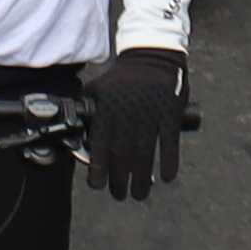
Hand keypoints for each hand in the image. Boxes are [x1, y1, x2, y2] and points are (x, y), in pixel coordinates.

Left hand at [88, 46, 194, 201]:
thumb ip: (89, 114)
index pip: (100, 144)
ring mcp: (150, 113)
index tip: (97, 185)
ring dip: (142, 179)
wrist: (151, 55)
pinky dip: (169, 163)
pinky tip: (166, 178)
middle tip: (119, 194)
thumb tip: (80, 143)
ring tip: (139, 194)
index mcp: (107, 107)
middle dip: (119, 180)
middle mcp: (127, 112)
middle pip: (122, 154)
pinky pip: (169, 144)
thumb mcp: (99, 90)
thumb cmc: (122, 78)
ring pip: (145, 154)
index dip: (98, 168)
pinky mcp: (170, 113)